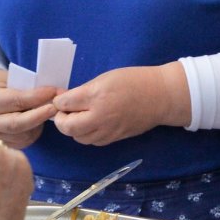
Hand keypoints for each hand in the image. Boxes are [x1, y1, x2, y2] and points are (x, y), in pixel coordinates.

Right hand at [0, 67, 57, 148]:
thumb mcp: (9, 80)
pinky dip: (37, 130)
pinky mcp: (7, 144)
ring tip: (53, 111)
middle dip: (40, 115)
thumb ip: (26, 87)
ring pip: (24, 134)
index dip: (37, 96)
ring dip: (41, 123)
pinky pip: (26, 140)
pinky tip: (43, 121)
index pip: (16, 101)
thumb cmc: (2, 86)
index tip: (54, 91)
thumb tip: (52, 91)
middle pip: (18, 123)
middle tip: (57, 107)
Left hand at [51, 64, 188, 145]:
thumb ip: (84, 91)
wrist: (161, 96)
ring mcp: (108, 130)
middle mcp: (100, 116)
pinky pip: (93, 141)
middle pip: (67, 127)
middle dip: (61, 119)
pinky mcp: (115, 138)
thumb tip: (66, 100)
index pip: (64, 104)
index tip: (60, 97)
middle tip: (64, 111)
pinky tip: (92, 124)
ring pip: (79, 138)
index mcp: (96, 96)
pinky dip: (87, 134)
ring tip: (78, 118)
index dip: (58, 100)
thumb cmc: (134, 80)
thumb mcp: (106, 78)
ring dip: (73, 129)